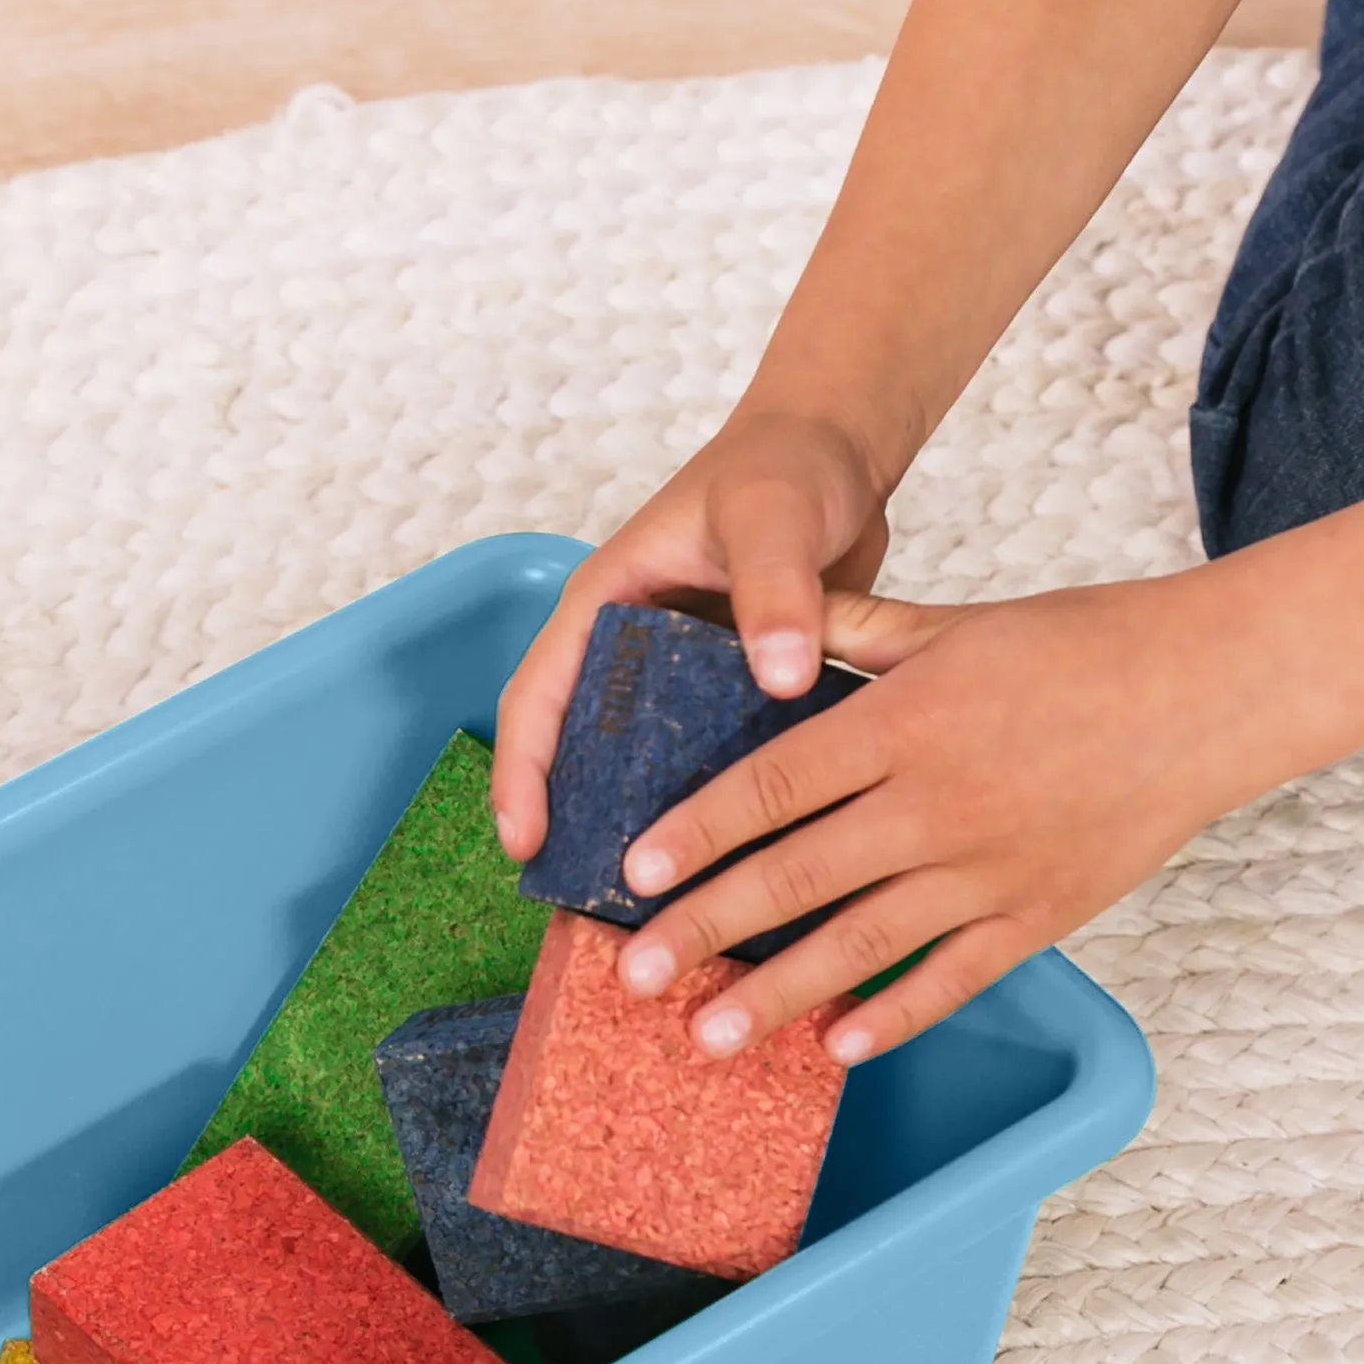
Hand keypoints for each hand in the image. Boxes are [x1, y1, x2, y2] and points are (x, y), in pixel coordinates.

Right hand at [490, 408, 894, 862]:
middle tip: (590, 904)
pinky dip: (720, 814)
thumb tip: (779, 677)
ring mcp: (685, 678)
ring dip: (650, 830)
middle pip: (583, 749)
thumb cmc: (787, 465)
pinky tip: (747, 872)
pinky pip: (716, 766)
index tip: (525, 843)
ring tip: (663, 910)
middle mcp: (635, 648)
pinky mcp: (737, 696)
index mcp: (608, 603)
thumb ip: (775, 589)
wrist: (841, 453)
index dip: (522, 774)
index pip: (539, 697)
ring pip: (650, 767)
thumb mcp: (772, 517)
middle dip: (579, 825)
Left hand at [611, 572, 1272, 1065]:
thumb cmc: (1080, 645)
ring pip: (860, 947)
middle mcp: (936, 803)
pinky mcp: (1038, 915)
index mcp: (905, 721)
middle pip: (796, 877)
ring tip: (708, 1035)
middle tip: (633, 975)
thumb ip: (855, 630)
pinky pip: (950, 979)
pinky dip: (892, 1017)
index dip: (697, 832)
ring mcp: (988, 870)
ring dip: (776, 997)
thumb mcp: (954, 621)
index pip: (773, 785)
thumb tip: (766, 628)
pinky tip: (836, 1046)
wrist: (1207, 693)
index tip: (633, 872)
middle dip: (704, 931)